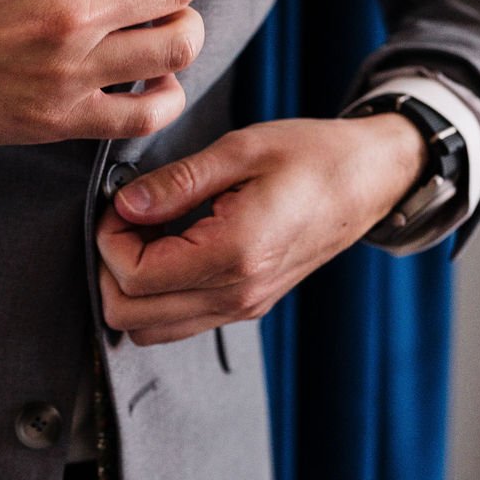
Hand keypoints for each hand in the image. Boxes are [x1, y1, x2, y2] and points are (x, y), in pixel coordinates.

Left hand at [96, 115, 426, 343]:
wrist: (370, 179)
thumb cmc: (313, 155)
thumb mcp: (241, 150)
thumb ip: (177, 182)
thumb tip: (125, 204)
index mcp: (236, 253)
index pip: (135, 276)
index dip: (109, 239)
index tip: (121, 202)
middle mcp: (238, 294)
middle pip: (131, 316)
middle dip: (111, 267)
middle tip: (127, 219)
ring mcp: (243, 306)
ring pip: (150, 329)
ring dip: (132, 286)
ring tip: (148, 233)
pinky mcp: (247, 306)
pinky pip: (180, 321)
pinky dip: (158, 294)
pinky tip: (170, 245)